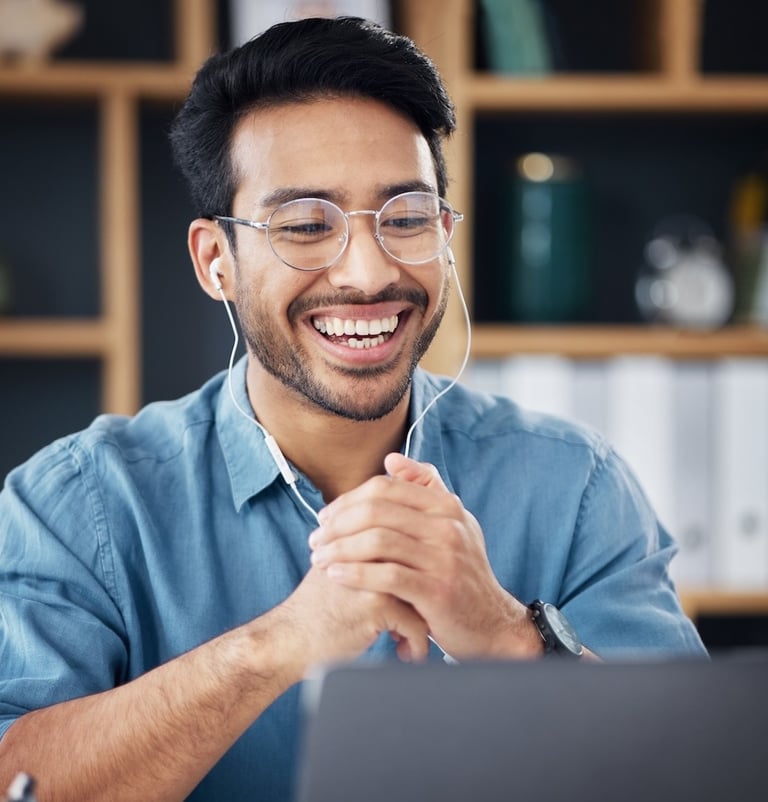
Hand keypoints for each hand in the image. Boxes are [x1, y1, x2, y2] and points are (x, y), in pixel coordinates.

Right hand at [278, 563, 430, 673]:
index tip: (420, 598)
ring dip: (425, 621)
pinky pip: (416, 624)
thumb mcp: (338, 568)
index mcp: (362, 537)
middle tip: (426, 616)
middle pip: (421, 569)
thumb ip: (366, 556)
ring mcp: (375, 575)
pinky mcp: (377, 604)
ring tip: (414, 638)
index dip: (421, 575)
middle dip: (426, 596)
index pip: (411, 548)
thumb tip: (407, 557)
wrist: (289, 639)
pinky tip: (406, 654)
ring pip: (424, 595)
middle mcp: (371, 550)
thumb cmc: (316, 608)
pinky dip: (417, 644)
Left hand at [309, 453, 539, 658]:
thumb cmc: (461, 571)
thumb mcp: (453, 523)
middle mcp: (449, 526)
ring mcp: (445, 558)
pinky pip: (386, 575)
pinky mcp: (438, 591)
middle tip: (316, 540)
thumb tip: (391, 460)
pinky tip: (335, 575)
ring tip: (319, 559)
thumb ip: (425, 488)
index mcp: (446, 506)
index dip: (348, 500)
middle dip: (338, 524)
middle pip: (377, 511)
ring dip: (340, 549)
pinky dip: (355, 573)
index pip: (385, 488)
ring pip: (378, 542)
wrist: (491, 622)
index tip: (325, 517)